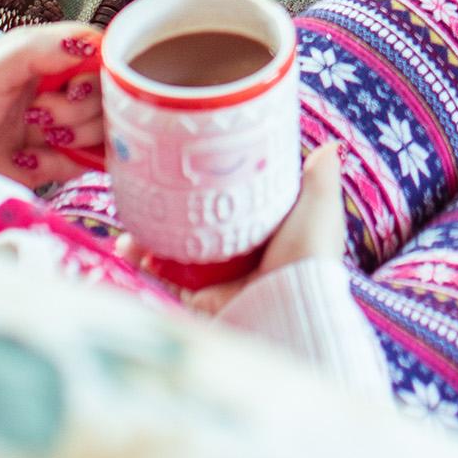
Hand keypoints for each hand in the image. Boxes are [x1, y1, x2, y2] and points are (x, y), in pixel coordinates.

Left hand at [0, 25, 105, 188]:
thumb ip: (40, 47)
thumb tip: (89, 42)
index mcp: (57, 58)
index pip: (105, 58)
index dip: (100, 75)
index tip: (74, 87)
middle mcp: (68, 90)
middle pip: (110, 98)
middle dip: (77, 111)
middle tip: (39, 114)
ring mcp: (69, 126)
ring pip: (105, 132)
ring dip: (71, 138)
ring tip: (33, 137)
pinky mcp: (64, 160)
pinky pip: (86, 164)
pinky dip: (61, 165)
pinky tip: (31, 160)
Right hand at [125, 144, 348, 314]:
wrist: (288, 310)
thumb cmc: (307, 257)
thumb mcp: (318, 210)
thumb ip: (320, 179)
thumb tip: (331, 146)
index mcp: (272, 232)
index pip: (240, 201)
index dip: (217, 181)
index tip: (193, 159)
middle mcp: (243, 256)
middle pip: (201, 224)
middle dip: (174, 206)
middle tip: (152, 182)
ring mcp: (218, 280)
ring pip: (175, 250)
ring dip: (150, 232)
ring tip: (132, 212)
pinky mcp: (197, 301)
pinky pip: (162, 279)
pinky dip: (141, 262)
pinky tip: (126, 243)